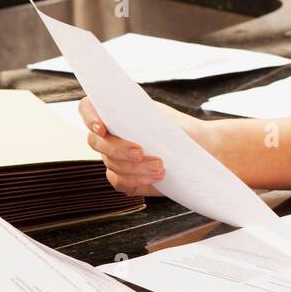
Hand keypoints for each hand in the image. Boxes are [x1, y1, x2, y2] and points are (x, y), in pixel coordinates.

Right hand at [77, 96, 209, 197]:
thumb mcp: (166, 119)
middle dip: (118, 148)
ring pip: (111, 164)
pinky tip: (156, 177)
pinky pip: (119, 182)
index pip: (88, 109)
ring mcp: (116, 158)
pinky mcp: (126, 178)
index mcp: (118, 113)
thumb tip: (131, 120)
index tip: (103, 128)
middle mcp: (112, 136)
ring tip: (161, 167)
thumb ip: (145, 118)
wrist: (202, 150)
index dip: (89, 117)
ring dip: (135, 168)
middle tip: (141, 152)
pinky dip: (136, 180)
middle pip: (96, 142)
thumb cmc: (183, 130)